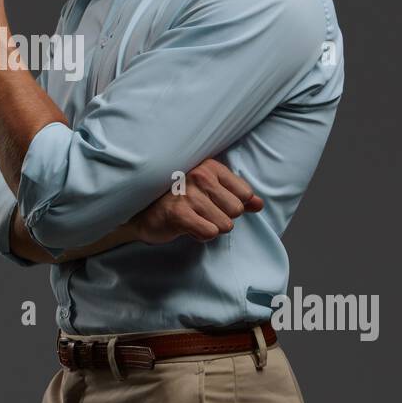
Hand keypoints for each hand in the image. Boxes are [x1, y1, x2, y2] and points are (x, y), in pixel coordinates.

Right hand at [128, 157, 262, 244]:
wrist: (142, 212)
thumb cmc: (178, 199)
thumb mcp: (210, 191)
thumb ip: (237, 196)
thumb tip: (259, 204)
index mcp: (210, 166)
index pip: (245, 193)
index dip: (232, 205)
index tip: (214, 203)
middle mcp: (199, 175)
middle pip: (236, 210)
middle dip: (221, 217)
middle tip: (200, 213)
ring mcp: (188, 193)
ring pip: (225, 224)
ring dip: (210, 227)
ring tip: (192, 219)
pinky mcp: (178, 213)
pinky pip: (210, 233)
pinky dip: (200, 235)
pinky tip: (187, 227)